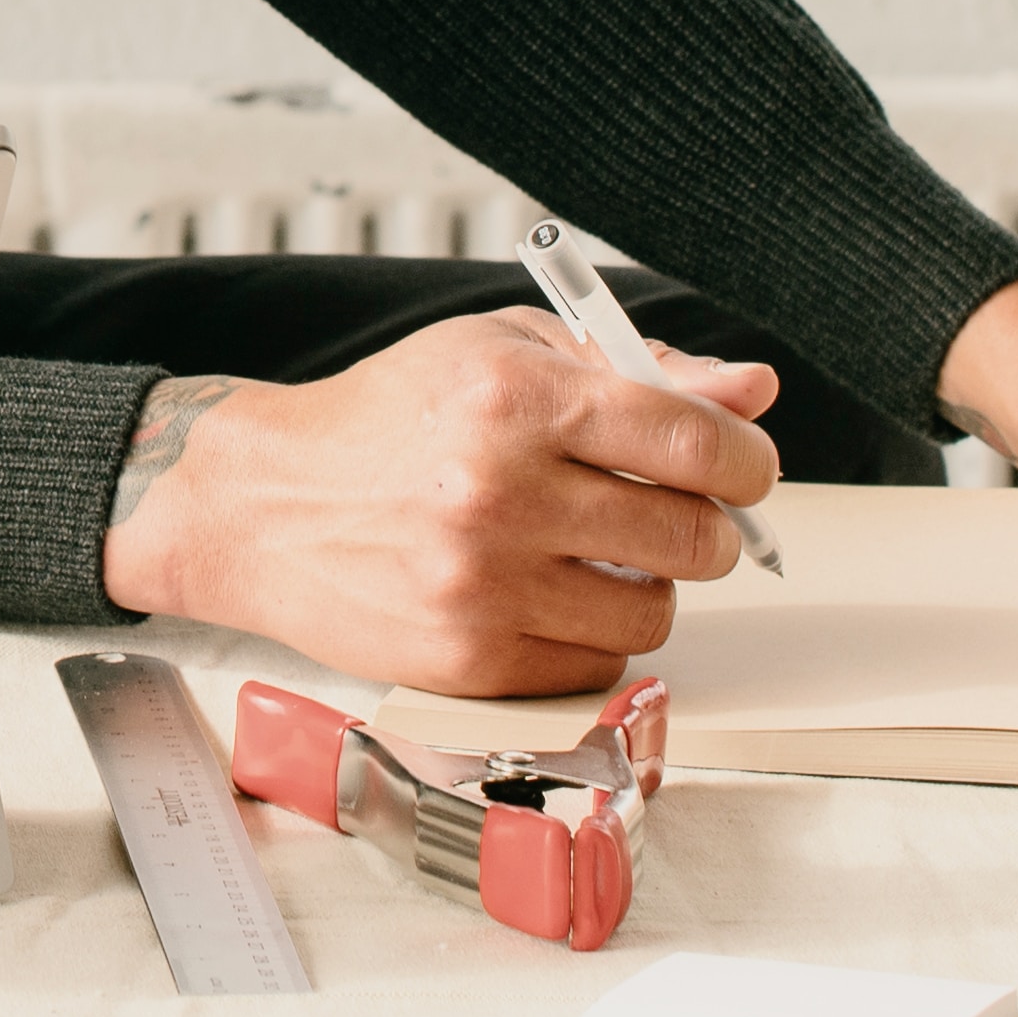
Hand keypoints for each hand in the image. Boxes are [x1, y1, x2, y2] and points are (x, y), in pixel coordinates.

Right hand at [95, 309, 782, 697]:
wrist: (265, 501)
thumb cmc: (393, 416)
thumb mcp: (505, 351)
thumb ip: (635, 368)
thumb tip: (751, 392)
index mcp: (519, 398)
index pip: (699, 443)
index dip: (748, 460)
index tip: (743, 467)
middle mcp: (503, 493)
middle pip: (694, 538)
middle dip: (704, 527)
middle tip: (668, 512)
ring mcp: (484, 586)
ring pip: (654, 614)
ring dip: (645, 586)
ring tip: (593, 552)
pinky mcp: (468, 661)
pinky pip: (596, 665)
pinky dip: (590, 634)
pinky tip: (548, 593)